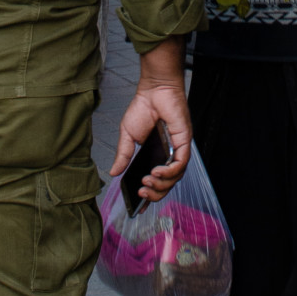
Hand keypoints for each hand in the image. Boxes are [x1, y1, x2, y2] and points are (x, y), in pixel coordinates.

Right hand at [111, 37, 191, 201]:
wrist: (153, 90)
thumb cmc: (143, 109)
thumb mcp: (127, 135)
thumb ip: (123, 155)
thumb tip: (113, 173)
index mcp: (156, 157)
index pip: (157, 182)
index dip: (150, 195)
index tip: (139, 205)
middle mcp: (169, 156)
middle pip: (167, 185)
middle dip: (155, 193)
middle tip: (142, 192)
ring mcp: (178, 150)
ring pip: (175, 178)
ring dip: (161, 184)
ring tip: (147, 182)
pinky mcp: (184, 143)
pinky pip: (181, 164)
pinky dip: (170, 172)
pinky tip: (156, 172)